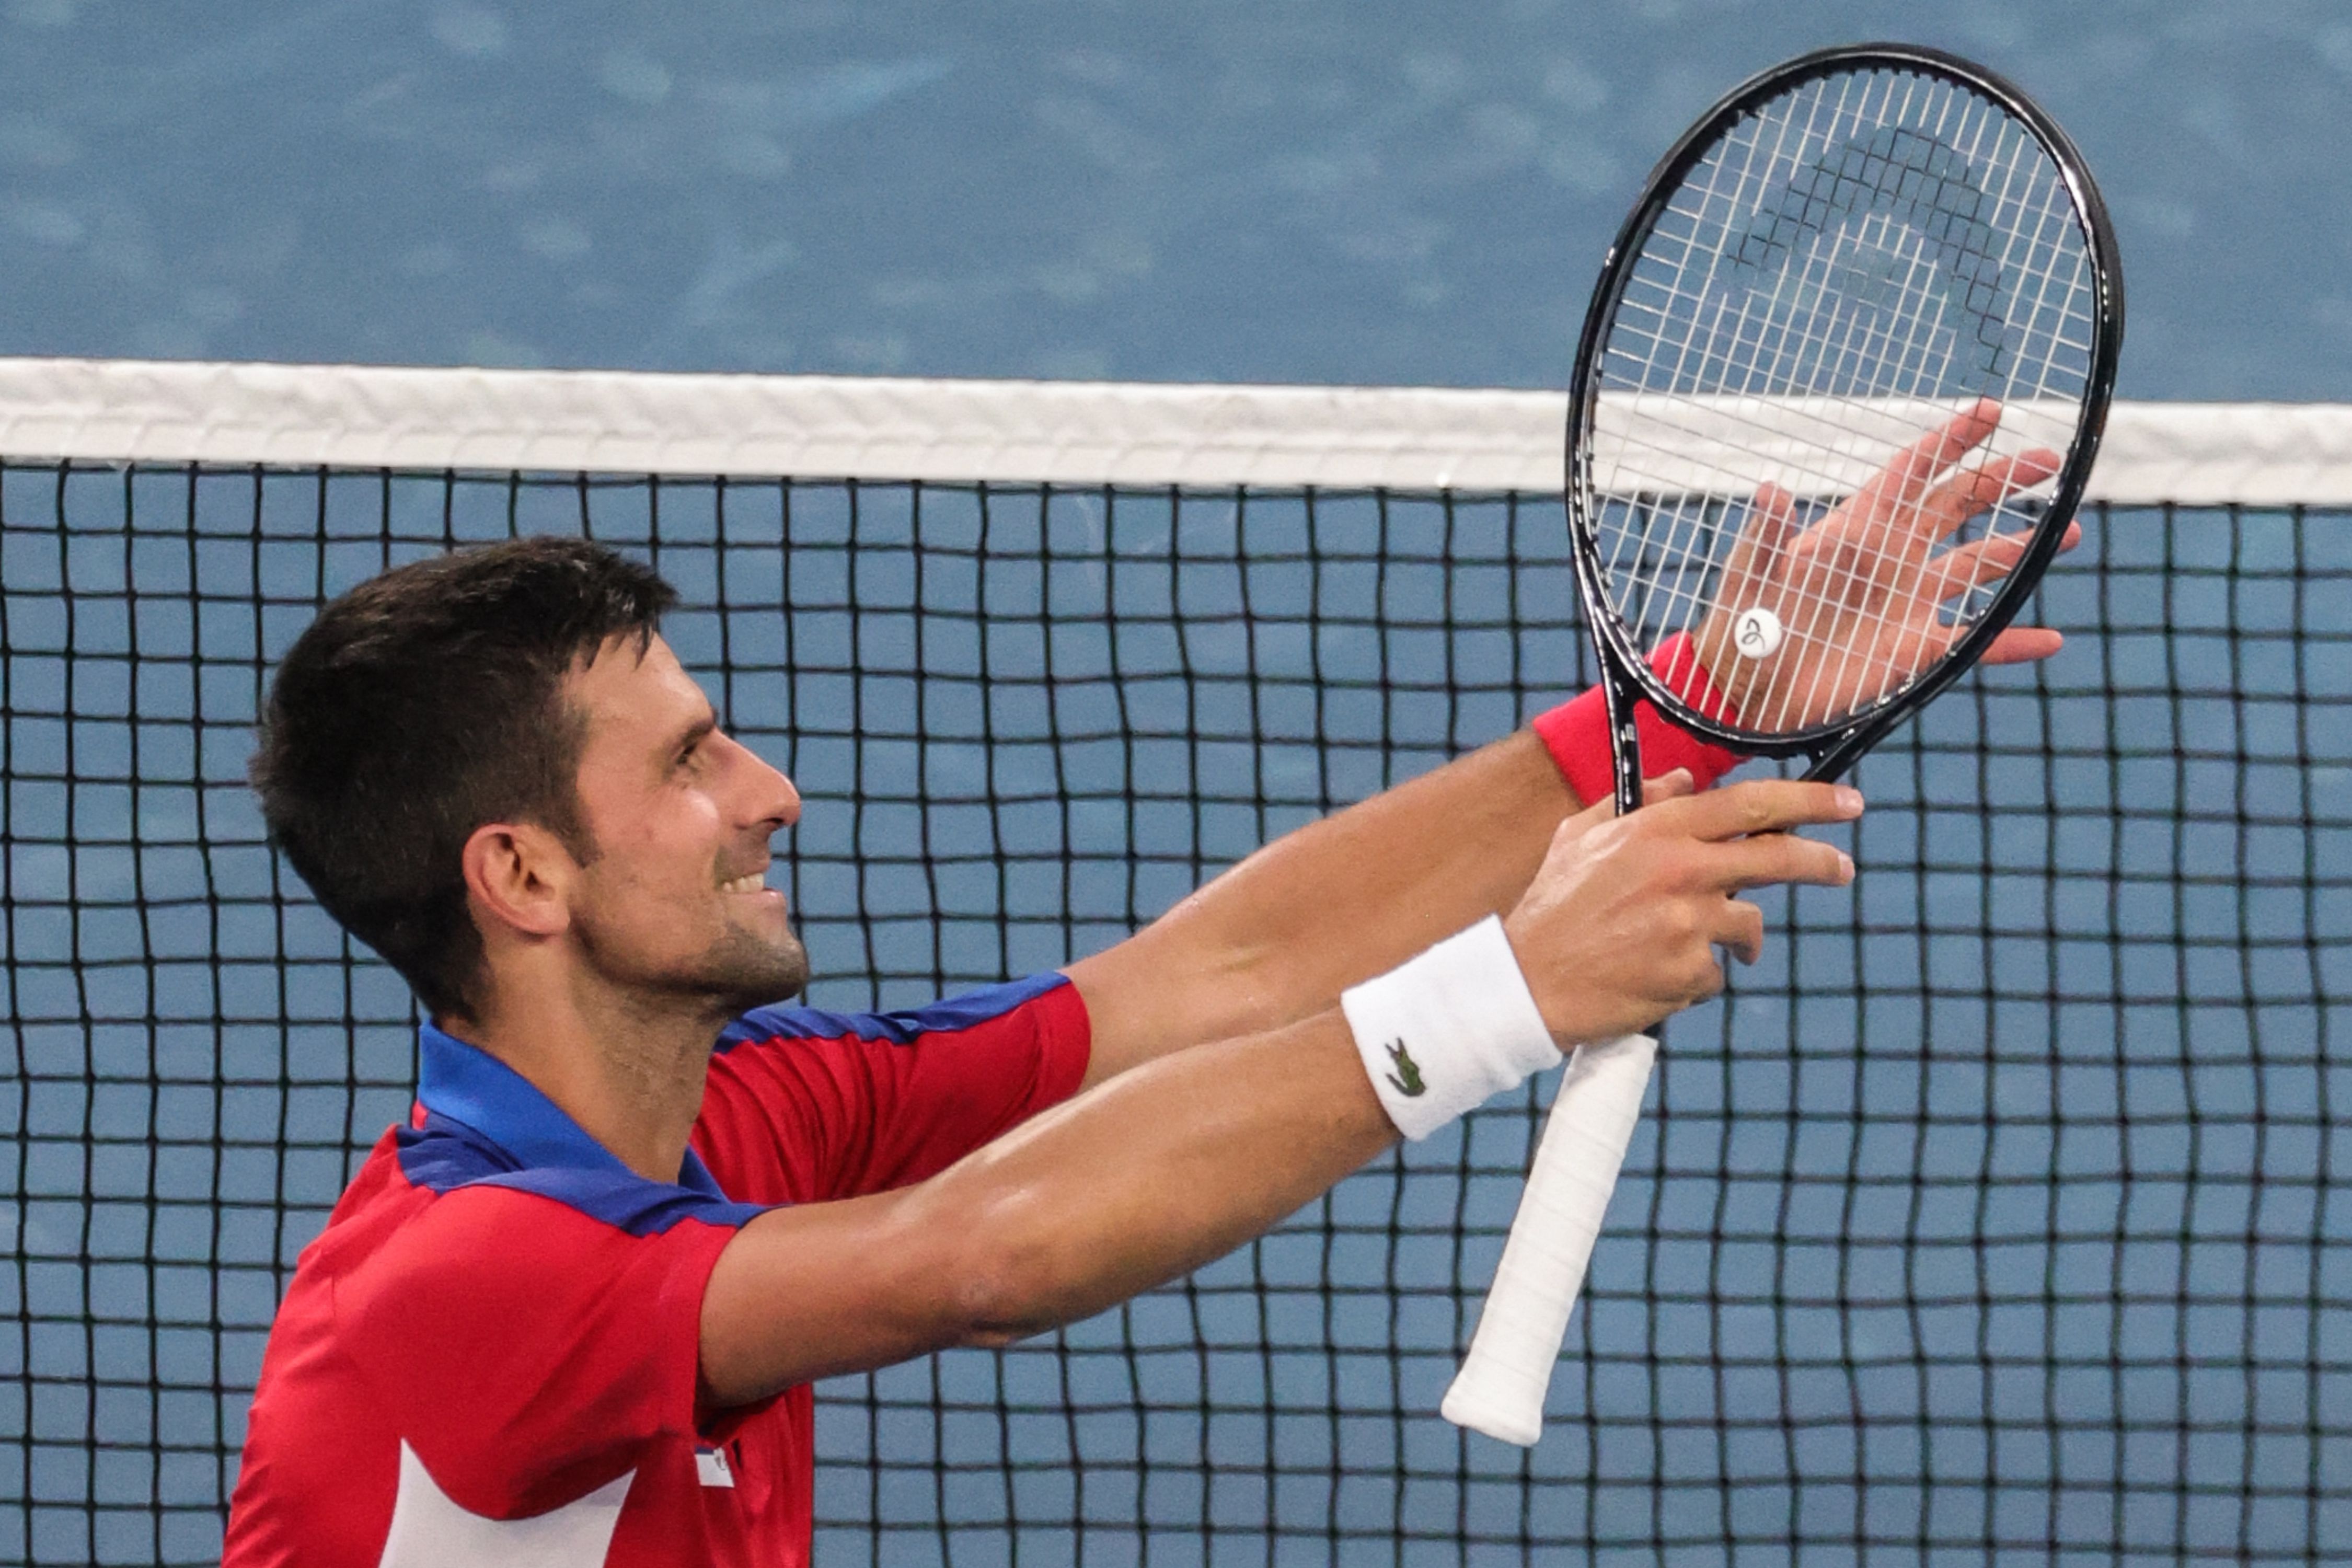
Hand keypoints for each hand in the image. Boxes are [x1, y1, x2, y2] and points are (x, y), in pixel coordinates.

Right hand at [1503, 771, 1860, 1044]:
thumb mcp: (1580, 836)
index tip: (1847, 803)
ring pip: (1746, 924)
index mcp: (1656, 830)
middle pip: (1777, 858)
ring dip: (1732, 937)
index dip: (1808, 802)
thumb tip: (1685, 778)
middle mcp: (1680, 870)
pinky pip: (1716, 970)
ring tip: (1690, 945)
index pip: (1750, 804)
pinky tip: (1656, 973)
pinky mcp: (1689, 972)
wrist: (1526, 983)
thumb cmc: (1552, 907)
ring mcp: (1688, 923)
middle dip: (1821, 862)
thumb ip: (1636, 801)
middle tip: (1842, 868)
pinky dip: (1695, 973)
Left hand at [1689, 398, 2080, 734]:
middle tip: (2048, 459)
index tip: (1990, 410)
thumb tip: (1769, 491)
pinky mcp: (1914, 650)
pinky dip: (2011, 642)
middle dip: (2001, 480)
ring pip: (1976, 566)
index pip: (1912, 471)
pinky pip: (1974, 642)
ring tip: (2070, 533)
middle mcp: (1891, 558)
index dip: (1950, 439)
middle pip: (1957, 506)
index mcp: (1856, 529)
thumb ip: (1767, 536)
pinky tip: (2049, 640)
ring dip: (2020, 550)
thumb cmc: (1743, 627)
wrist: (1747, 692)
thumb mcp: (1751, 576)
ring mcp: (1907, 602)